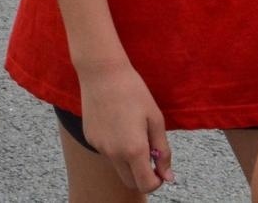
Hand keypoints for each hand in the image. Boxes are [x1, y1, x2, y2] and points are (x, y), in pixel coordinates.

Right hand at [76, 61, 174, 192]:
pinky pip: (106, 152)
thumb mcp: (155, 119)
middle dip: (143, 176)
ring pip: (118, 167)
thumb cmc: (133, 91)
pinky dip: (115, 147)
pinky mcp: (90, 138)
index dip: (157, 182)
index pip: (146, 185)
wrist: (102, 72)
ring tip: (132, 131)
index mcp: (134, 149)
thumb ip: (163, 151)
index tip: (160, 169)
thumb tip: (167, 176)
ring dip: (129, 161)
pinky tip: (117, 124)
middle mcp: (114, 153)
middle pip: (130, 182)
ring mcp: (99, 147)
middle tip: (150, 155)